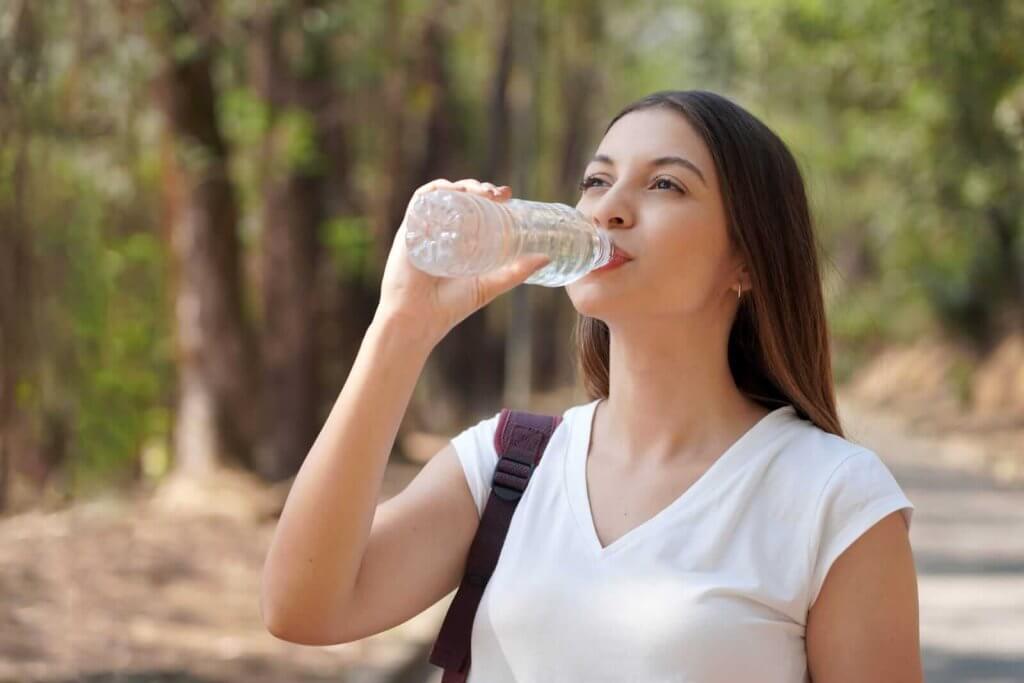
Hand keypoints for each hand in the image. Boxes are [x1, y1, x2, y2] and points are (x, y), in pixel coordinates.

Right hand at [374, 178, 550, 344]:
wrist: (418, 320)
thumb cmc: (449, 307)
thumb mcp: (489, 284)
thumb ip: (516, 272)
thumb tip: (546, 258)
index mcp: (456, 239)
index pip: (472, 208)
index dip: (490, 196)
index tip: (508, 195)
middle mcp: (439, 230)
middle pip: (459, 197)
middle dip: (480, 188)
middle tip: (499, 194)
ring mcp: (423, 228)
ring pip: (442, 194)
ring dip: (463, 185)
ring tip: (482, 191)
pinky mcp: (408, 229)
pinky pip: (420, 200)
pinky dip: (437, 190)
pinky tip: (454, 190)